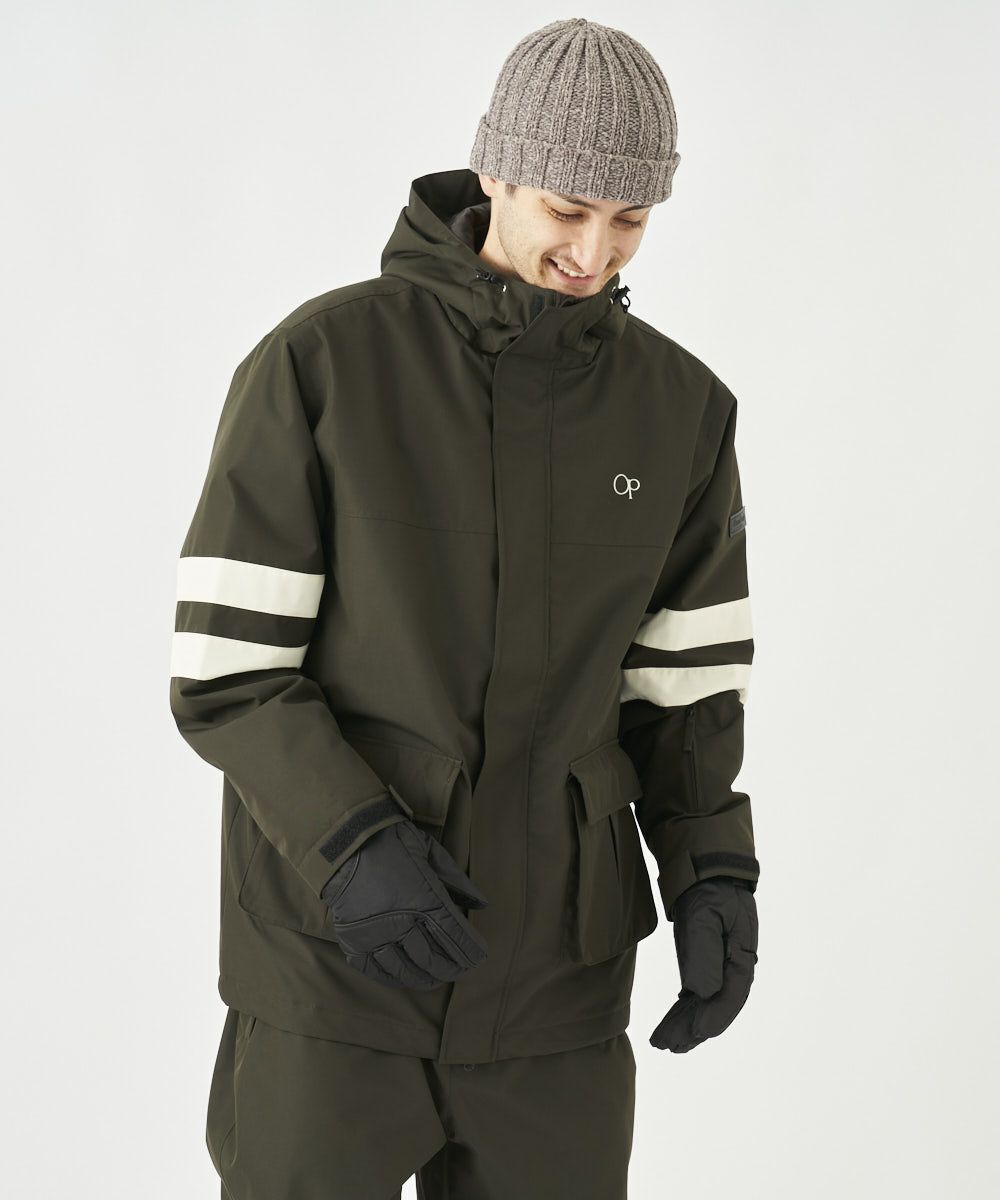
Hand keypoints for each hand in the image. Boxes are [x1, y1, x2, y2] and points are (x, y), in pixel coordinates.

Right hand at [320, 820, 488, 990]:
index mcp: (425, 900)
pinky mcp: (353, 940)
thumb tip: (481, 903)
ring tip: (433, 980)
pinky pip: (374, 969)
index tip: (478, 959)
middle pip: (431, 958)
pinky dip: (390, 977)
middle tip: (458, 972)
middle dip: (448, 968)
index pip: (454, 937)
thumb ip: (456, 880)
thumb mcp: (430, 851)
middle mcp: (402, 923)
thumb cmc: (391, 842)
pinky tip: (400, 977)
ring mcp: (375, 935)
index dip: (468, 952)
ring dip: (422, 978)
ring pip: (404, 969)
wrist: (344, 842)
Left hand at [650, 877, 757, 1052]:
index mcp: (742, 956)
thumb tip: (703, 993)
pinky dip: (683, 1013)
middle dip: (694, 1028)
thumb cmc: (708, 891)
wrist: (706, 874)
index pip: (732, 994)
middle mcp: (734, 968)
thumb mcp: (704, 914)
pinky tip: (670, 1027)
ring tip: (664, 1044)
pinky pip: (696, 997)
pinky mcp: (706, 967)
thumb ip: (704, 952)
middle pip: (717, 1006)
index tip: (697, 1033)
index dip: (716, 1016)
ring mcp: (720, 969)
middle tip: (669, 1046)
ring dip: (686, 1025)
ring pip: (705, 1005)